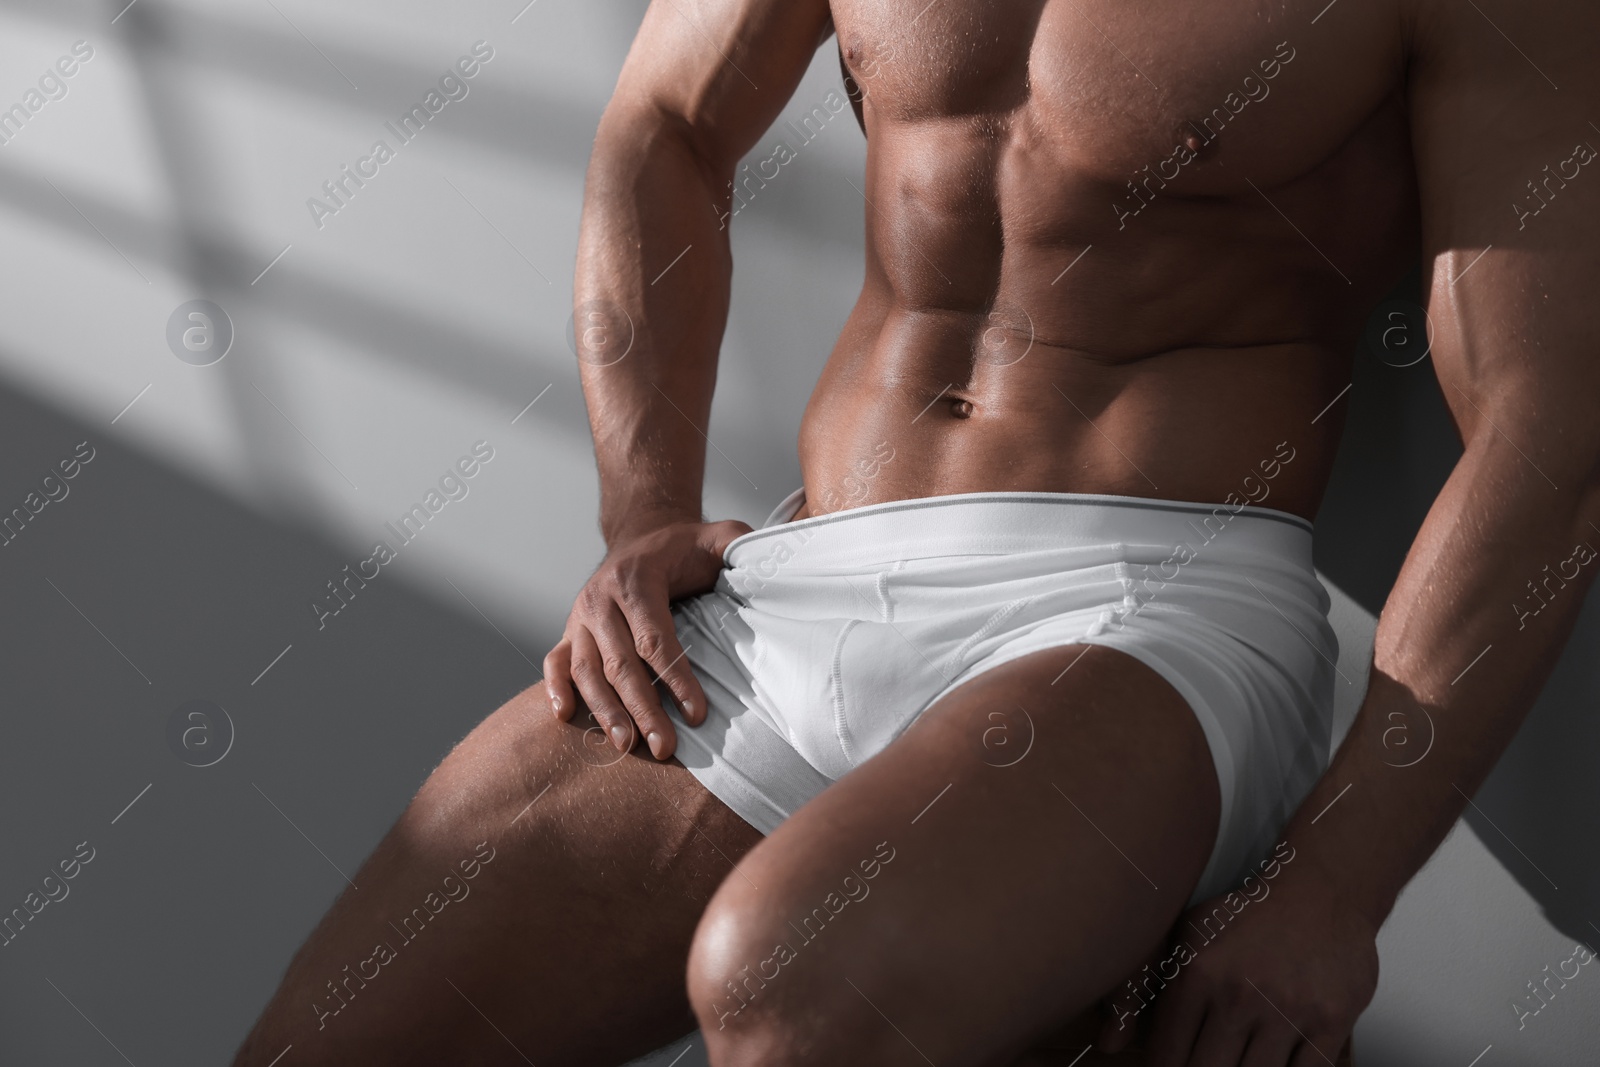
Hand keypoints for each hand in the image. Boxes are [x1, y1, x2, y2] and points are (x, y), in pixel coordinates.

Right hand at [543, 519, 750, 759]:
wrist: (641, 537)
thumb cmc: (684, 548)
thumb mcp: (714, 538)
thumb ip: (737, 544)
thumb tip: (762, 562)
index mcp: (635, 579)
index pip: (655, 638)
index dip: (676, 678)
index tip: (697, 714)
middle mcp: (600, 599)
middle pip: (620, 663)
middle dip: (643, 709)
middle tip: (664, 747)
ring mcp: (580, 617)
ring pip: (587, 670)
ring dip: (604, 711)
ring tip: (626, 746)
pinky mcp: (569, 631)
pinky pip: (556, 662)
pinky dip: (555, 689)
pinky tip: (564, 717)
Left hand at [1098, 870, 1378, 1066]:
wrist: (1323, 892)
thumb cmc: (1247, 917)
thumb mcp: (1187, 933)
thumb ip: (1147, 980)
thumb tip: (1112, 1044)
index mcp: (1197, 973)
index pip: (1167, 1055)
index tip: (1171, 1066)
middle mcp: (1238, 994)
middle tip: (1201, 1063)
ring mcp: (1287, 1011)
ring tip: (1235, 1060)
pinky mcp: (1331, 1022)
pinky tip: (1274, 1063)